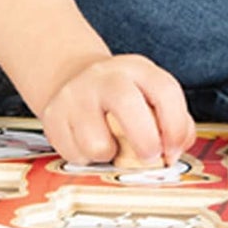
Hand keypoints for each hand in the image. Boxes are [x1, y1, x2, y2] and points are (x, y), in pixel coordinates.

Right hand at [39, 53, 196, 166]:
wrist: (73, 80)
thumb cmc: (123, 98)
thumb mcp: (151, 98)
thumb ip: (173, 122)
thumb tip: (174, 151)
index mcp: (137, 69)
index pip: (164, 90)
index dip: (174, 126)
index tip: (172, 150)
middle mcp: (105, 77)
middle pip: (127, 104)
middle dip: (144, 140)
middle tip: (149, 157)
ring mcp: (75, 95)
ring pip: (96, 142)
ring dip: (109, 155)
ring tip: (111, 146)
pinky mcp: (53, 117)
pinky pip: (75, 154)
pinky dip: (87, 158)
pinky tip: (88, 143)